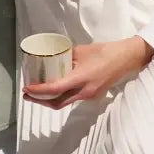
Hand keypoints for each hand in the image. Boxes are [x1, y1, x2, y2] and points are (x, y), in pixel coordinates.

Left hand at [23, 36, 153, 109]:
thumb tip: (54, 59)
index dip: (38, 91)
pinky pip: (73, 98)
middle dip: (40, 101)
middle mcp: (84, 91)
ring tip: (38, 92)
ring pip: (65, 102)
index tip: (27, 89)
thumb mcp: (81, 50)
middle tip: (27, 95)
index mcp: (80, 78)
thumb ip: (66, 56)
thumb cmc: (105, 51)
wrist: (126, 58)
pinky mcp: (93, 95)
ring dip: (50, 99)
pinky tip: (56, 88)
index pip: (54, 89)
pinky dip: (61, 95)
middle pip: (57, 103)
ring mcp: (89, 95)